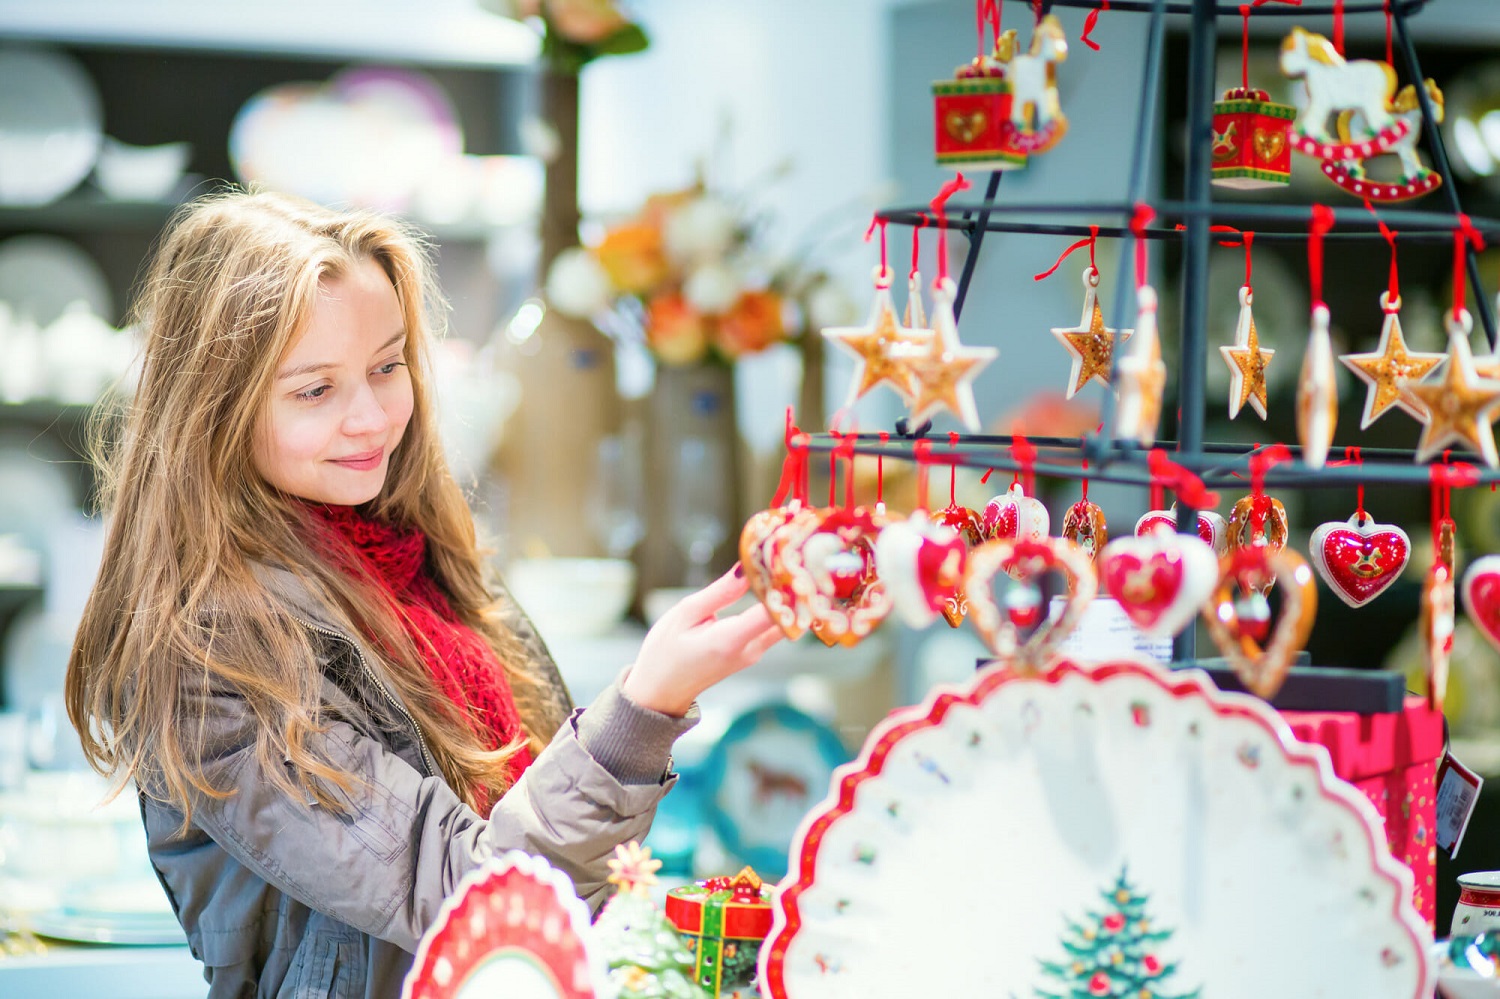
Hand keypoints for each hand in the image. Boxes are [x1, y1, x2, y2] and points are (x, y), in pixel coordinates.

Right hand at [622, 565, 783, 715]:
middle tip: (792, 556)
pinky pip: (774, 627)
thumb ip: (720, 592)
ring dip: (785, 596)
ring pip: (784, 621)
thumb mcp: (685, 614)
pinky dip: (777, 607)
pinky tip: (772, 586)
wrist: (662, 689)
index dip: (785, 587)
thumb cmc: (666, 652)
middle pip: (786, 616)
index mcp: (730, 640)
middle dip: (792, 588)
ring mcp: (755, 654)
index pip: (773, 612)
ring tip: (783, 565)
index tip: (786, 562)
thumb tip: (746, 569)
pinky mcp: (754, 653)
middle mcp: (749, 650)